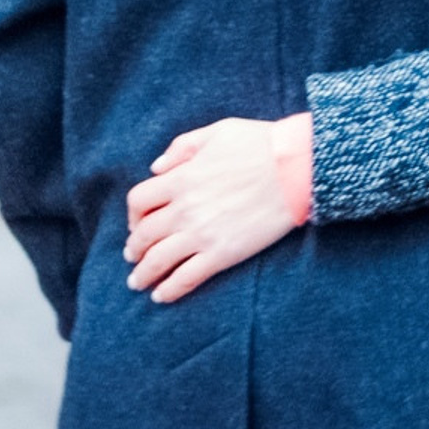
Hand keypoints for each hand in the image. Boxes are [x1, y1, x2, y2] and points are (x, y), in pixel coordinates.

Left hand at [124, 114, 312, 301]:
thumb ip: (182, 147)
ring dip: (143, 274)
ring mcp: (201, 234)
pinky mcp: (222, 254)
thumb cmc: (261, 144)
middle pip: (143, 235)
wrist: (296, 169)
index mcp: (181, 178)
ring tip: (138, 283)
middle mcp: (184, 208)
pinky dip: (169, 290)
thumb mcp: (217, 132)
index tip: (135, 223)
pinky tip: (162, 296)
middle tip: (132, 257)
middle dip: (133, 249)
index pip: (138, 200)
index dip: (132, 215)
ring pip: (158, 260)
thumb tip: (156, 167)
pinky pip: (186, 278)